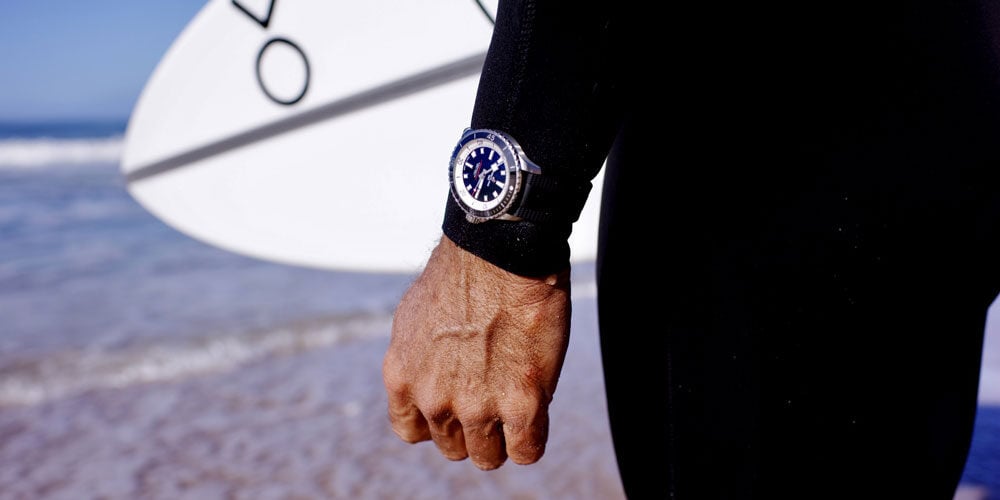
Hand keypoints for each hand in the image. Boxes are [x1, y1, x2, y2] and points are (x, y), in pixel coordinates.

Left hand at [383, 236, 570, 469]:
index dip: (437, 421)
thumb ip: (418, 356)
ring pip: (488, 456)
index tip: (455, 405)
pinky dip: (530, 441)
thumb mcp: (416, 316)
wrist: (501, 250)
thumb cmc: (464, 270)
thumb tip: (431, 372)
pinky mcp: (521, 404)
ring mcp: (476, 405)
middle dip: (472, 429)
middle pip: (452, 447)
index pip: (412, 431)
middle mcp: (433, 398)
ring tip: (516, 407)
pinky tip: (536, 415)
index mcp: (402, 376)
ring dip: (502, 438)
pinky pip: (525, 451)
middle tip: (493, 398)